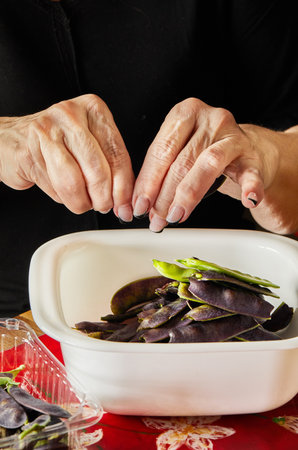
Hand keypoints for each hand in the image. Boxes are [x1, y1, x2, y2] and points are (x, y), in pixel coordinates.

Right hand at [0, 94, 133, 220]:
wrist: (10, 138)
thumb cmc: (56, 142)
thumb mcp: (90, 144)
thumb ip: (110, 166)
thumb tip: (124, 199)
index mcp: (93, 109)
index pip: (117, 153)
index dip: (123, 186)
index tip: (124, 203)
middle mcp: (70, 115)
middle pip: (97, 169)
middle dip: (103, 197)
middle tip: (103, 206)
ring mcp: (47, 131)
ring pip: (74, 181)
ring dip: (81, 201)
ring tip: (83, 203)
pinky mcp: (29, 151)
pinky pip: (53, 186)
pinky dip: (61, 197)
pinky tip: (61, 191)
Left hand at [133, 97, 286, 231]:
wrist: (246, 148)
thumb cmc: (206, 150)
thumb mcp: (181, 151)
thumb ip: (161, 172)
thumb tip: (140, 203)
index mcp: (185, 113)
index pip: (161, 150)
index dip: (148, 181)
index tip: (139, 205)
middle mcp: (210, 119)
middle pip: (181, 161)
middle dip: (164, 195)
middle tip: (155, 218)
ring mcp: (233, 137)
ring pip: (207, 165)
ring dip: (188, 195)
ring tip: (176, 215)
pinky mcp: (252, 156)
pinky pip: (250, 173)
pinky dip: (249, 187)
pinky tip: (247, 199)